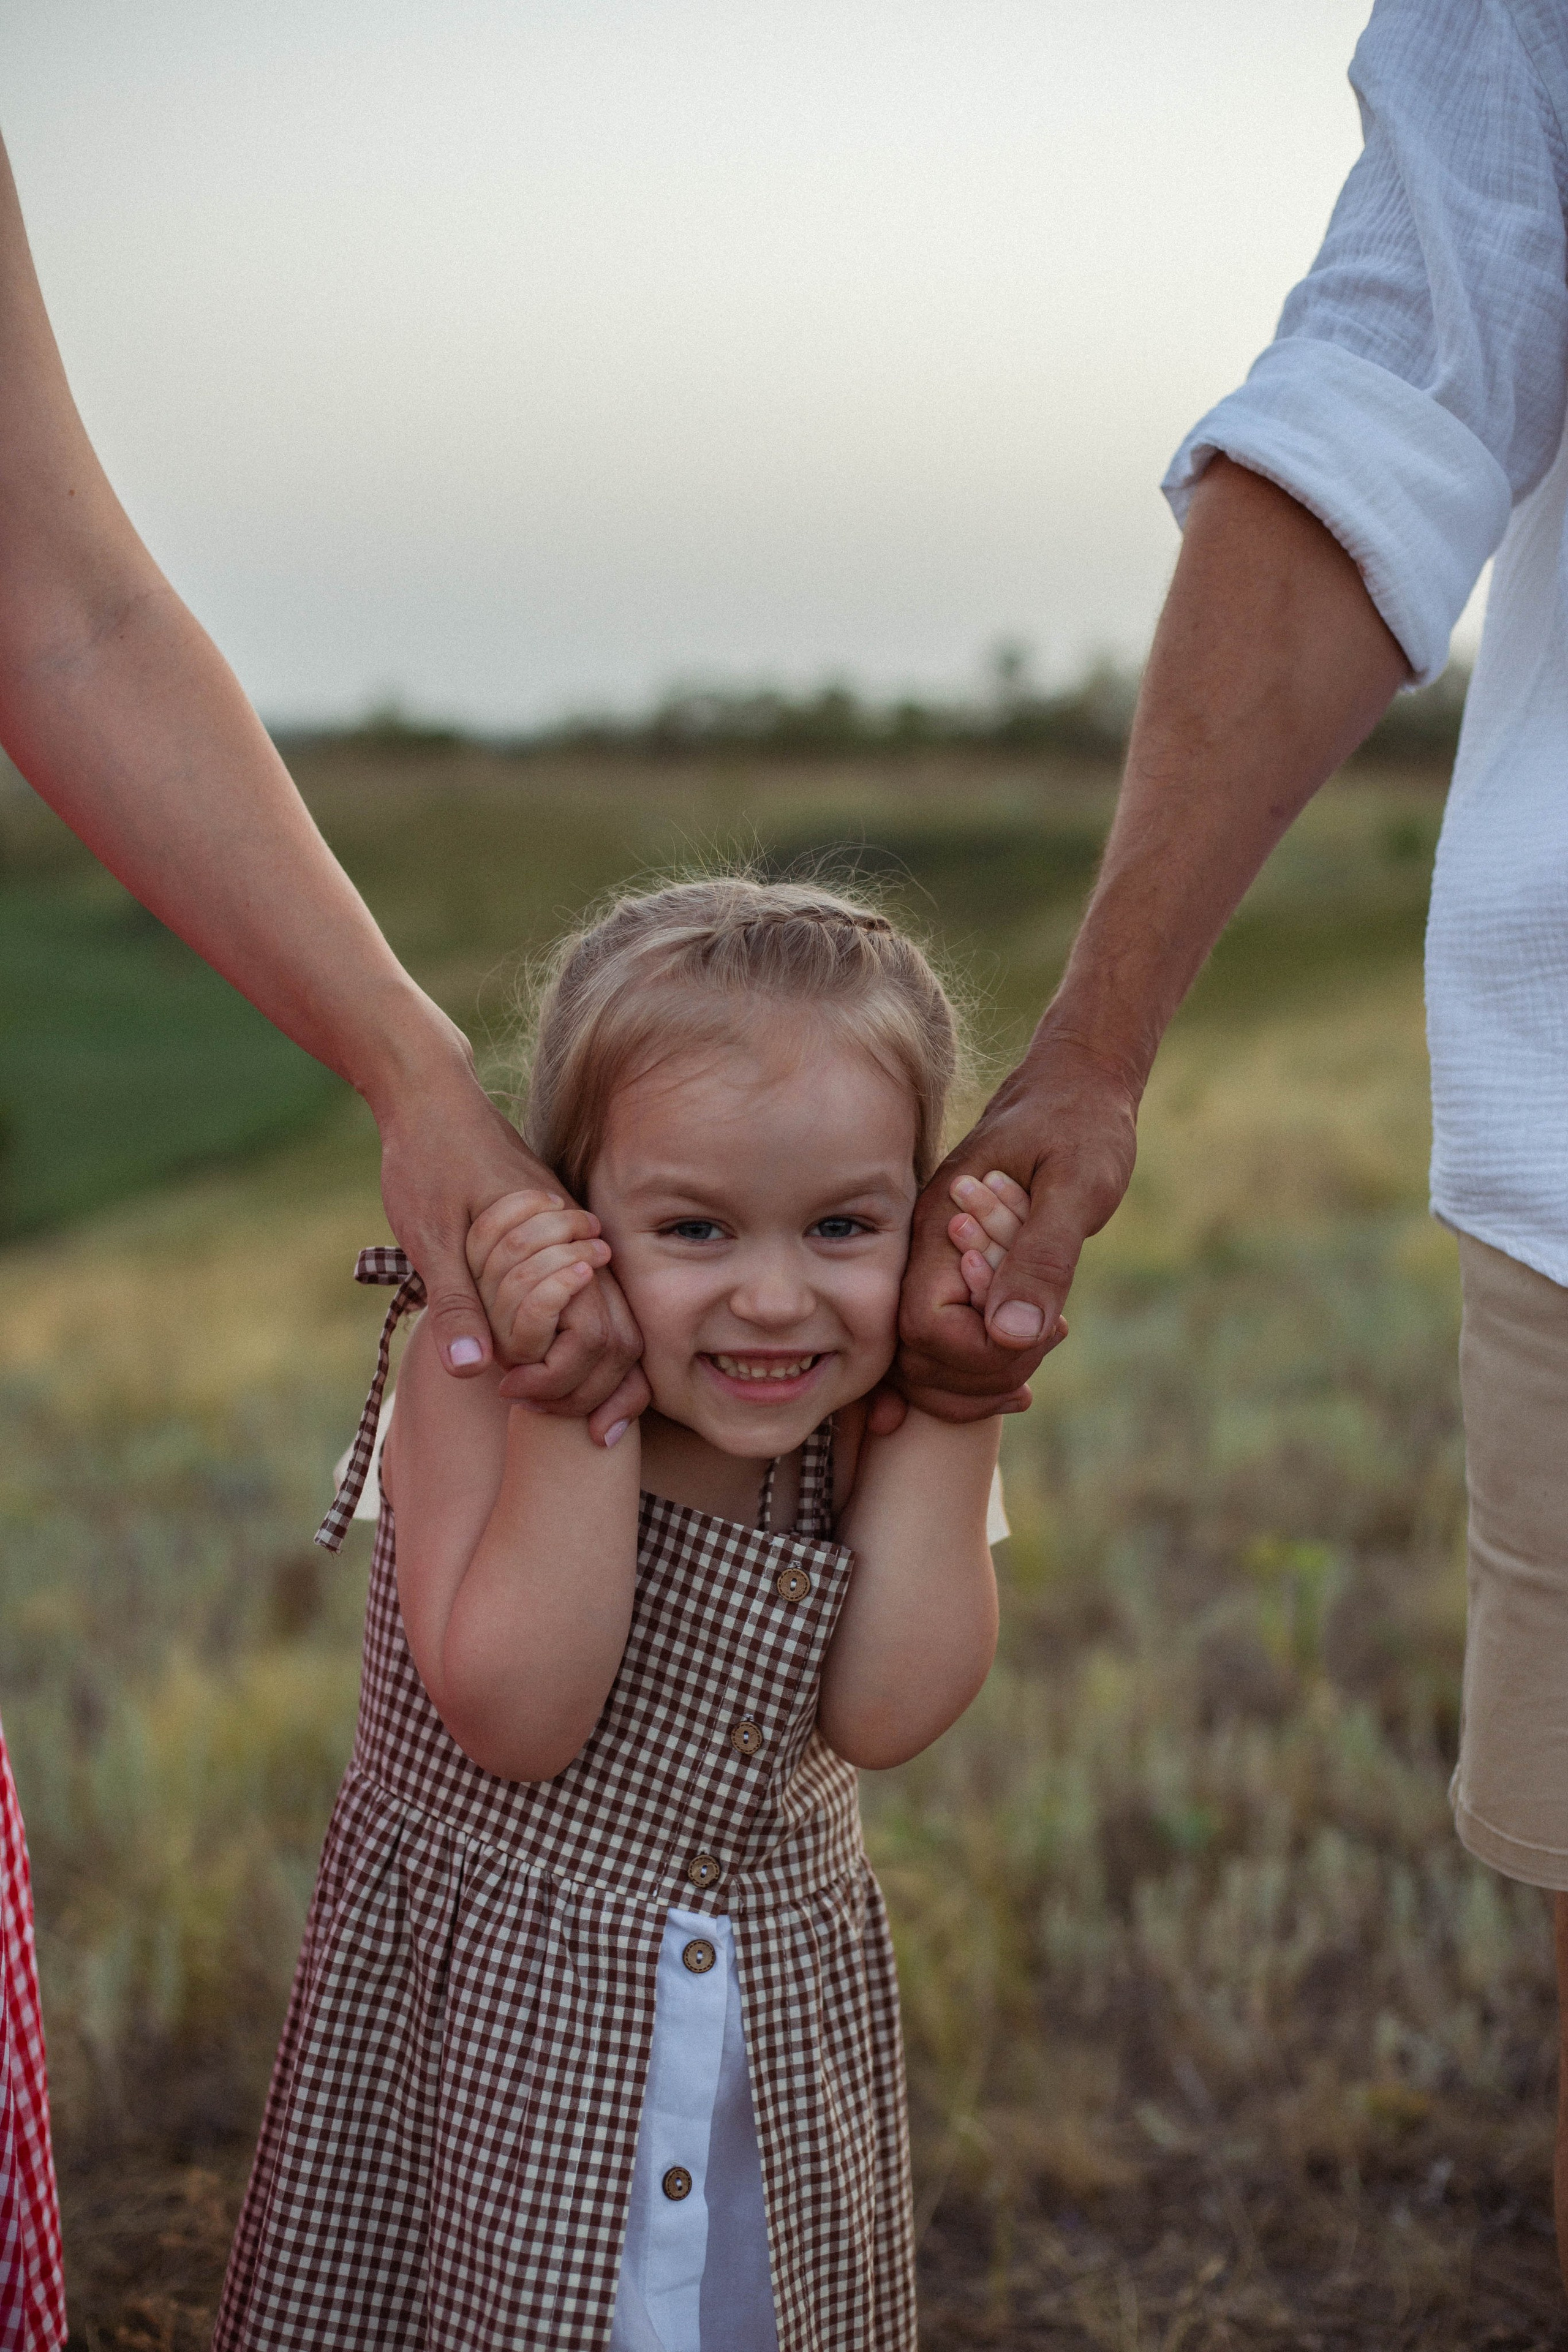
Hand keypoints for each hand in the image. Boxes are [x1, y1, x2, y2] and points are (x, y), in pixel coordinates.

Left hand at [375, 1046, 644, 1432]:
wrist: (429, 1096)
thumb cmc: (428, 1158)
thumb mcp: (431, 1237)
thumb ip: (456, 1303)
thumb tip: (474, 1372)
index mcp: (558, 1239)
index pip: (598, 1331)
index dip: (565, 1378)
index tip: (512, 1392)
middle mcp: (579, 1238)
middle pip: (620, 1332)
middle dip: (591, 1386)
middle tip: (531, 1407)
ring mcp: (573, 1235)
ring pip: (611, 1315)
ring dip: (585, 1366)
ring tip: (540, 1399)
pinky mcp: (557, 1234)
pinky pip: (588, 1293)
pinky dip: (576, 1336)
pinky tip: (545, 1360)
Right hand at [895, 1033, 1138, 1420]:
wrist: (1076, 1085)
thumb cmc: (1081, 1125)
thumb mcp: (1078, 1186)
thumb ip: (1043, 1256)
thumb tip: (1011, 1333)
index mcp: (940, 1225)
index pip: (923, 1327)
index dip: (977, 1351)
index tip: (1039, 1330)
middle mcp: (925, 1249)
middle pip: (918, 1355)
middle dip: (984, 1372)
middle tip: (1053, 1336)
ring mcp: (937, 1261)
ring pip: (929, 1357)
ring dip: (987, 1373)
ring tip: (1050, 1338)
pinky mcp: (957, 1269)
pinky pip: (950, 1337)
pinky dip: (987, 1363)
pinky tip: (1036, 1352)